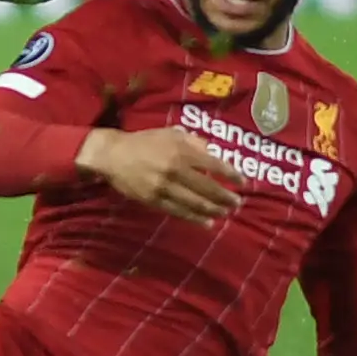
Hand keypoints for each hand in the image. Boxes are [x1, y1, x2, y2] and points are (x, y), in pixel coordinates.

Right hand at [76, 127, 239, 223]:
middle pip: (207, 187)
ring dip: (213, 209)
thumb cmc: (144, 142)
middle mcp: (175, 169)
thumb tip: (213, 151)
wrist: (113, 155)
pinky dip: (195, 218)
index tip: (243, 182)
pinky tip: (207, 222)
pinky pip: (179, 211)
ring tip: (226, 213)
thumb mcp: (169, 133)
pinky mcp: (154, 200)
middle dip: (225, 196)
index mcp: (181, 150)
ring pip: (195, 202)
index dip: (230, 174)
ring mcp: (164, 187)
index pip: (213, 164)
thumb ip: (192, 141)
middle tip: (238, 203)